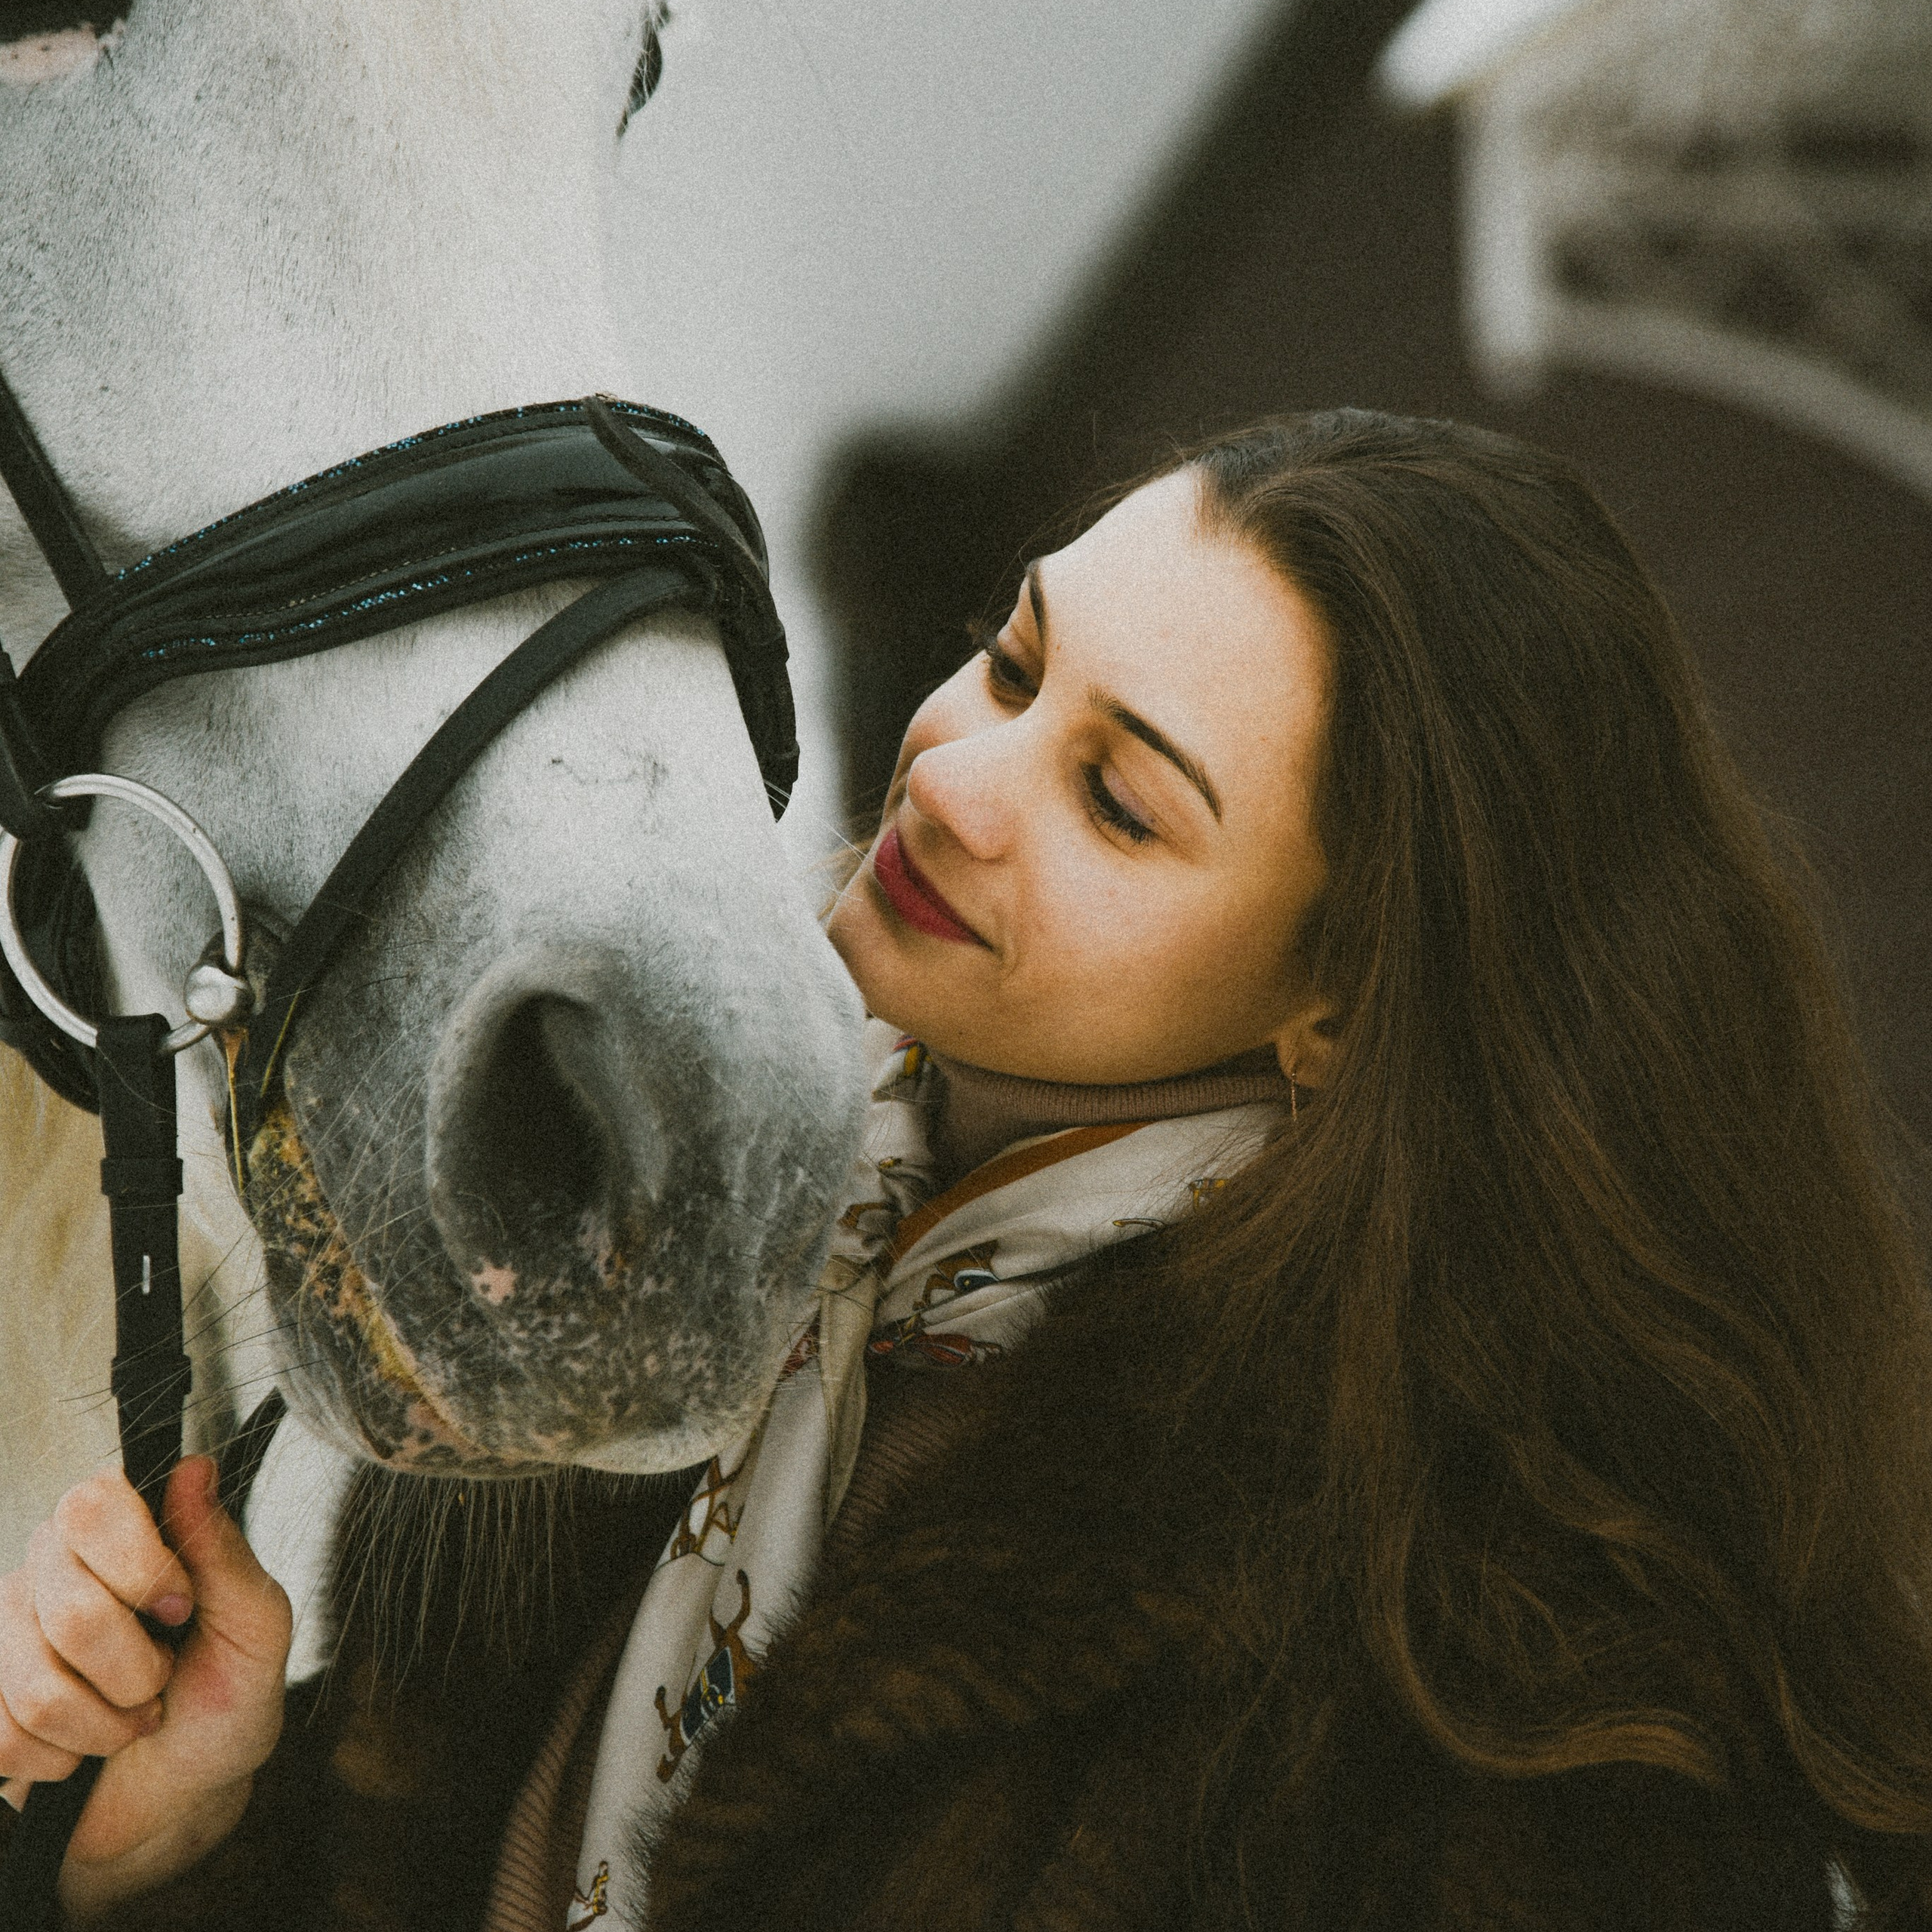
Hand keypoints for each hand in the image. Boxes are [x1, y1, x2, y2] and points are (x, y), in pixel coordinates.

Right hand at [0, 1456, 292, 1916]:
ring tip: (132, 1714)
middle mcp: (55, 1565)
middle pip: (71, 1611)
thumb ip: (222, 1549)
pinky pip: (3, 1736)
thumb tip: (195, 1467)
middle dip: (136, 1669)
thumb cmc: (227, 1698)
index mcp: (124, 1528)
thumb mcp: (254, 1624)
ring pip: (38, 1687)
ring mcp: (6, 1632)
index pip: (91, 1505)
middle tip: (162, 1677)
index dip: (140, 1567)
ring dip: (104, 1723)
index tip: (182, 1608)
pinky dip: (62, 1759)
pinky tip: (84, 1745)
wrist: (184, 1789)